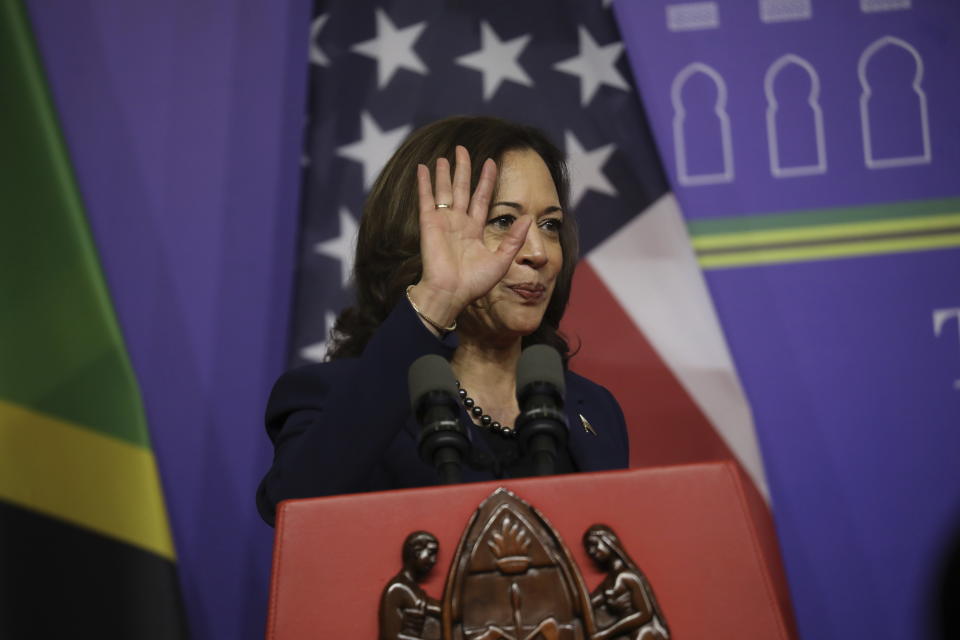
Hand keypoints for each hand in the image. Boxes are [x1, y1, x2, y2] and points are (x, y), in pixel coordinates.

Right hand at [410, 146, 530, 326]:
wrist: (451, 293)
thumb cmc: (475, 283)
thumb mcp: (501, 260)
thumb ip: (514, 238)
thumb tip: (529, 217)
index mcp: (475, 230)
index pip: (482, 198)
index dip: (486, 180)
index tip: (491, 162)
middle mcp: (459, 223)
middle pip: (462, 189)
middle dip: (463, 169)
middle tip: (462, 149)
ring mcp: (443, 222)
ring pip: (444, 191)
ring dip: (444, 173)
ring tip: (445, 156)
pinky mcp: (429, 224)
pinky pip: (426, 199)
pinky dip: (424, 183)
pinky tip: (424, 168)